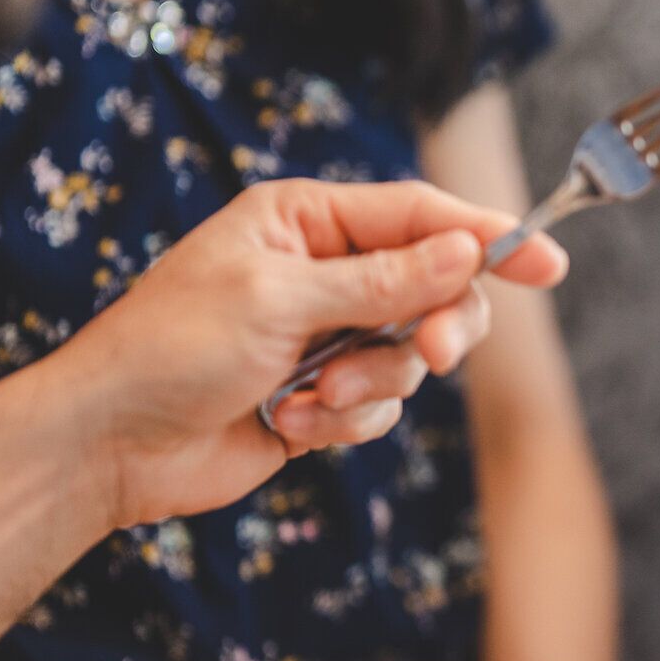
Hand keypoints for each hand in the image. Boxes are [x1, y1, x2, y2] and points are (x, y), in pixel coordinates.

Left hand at [63, 179, 565, 526]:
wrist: (113, 443)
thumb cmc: (172, 349)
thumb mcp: (281, 300)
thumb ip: (383, 280)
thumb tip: (464, 252)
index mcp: (305, 221)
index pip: (420, 217)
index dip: (488, 238)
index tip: (546, 262)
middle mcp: (323, 272)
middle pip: (436, 289)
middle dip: (433, 328)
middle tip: (431, 354)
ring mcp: (327, 336)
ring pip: (411, 356)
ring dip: (371, 386)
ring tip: (314, 398)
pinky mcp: (325, 396)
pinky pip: (381, 407)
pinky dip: (345, 421)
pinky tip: (290, 424)